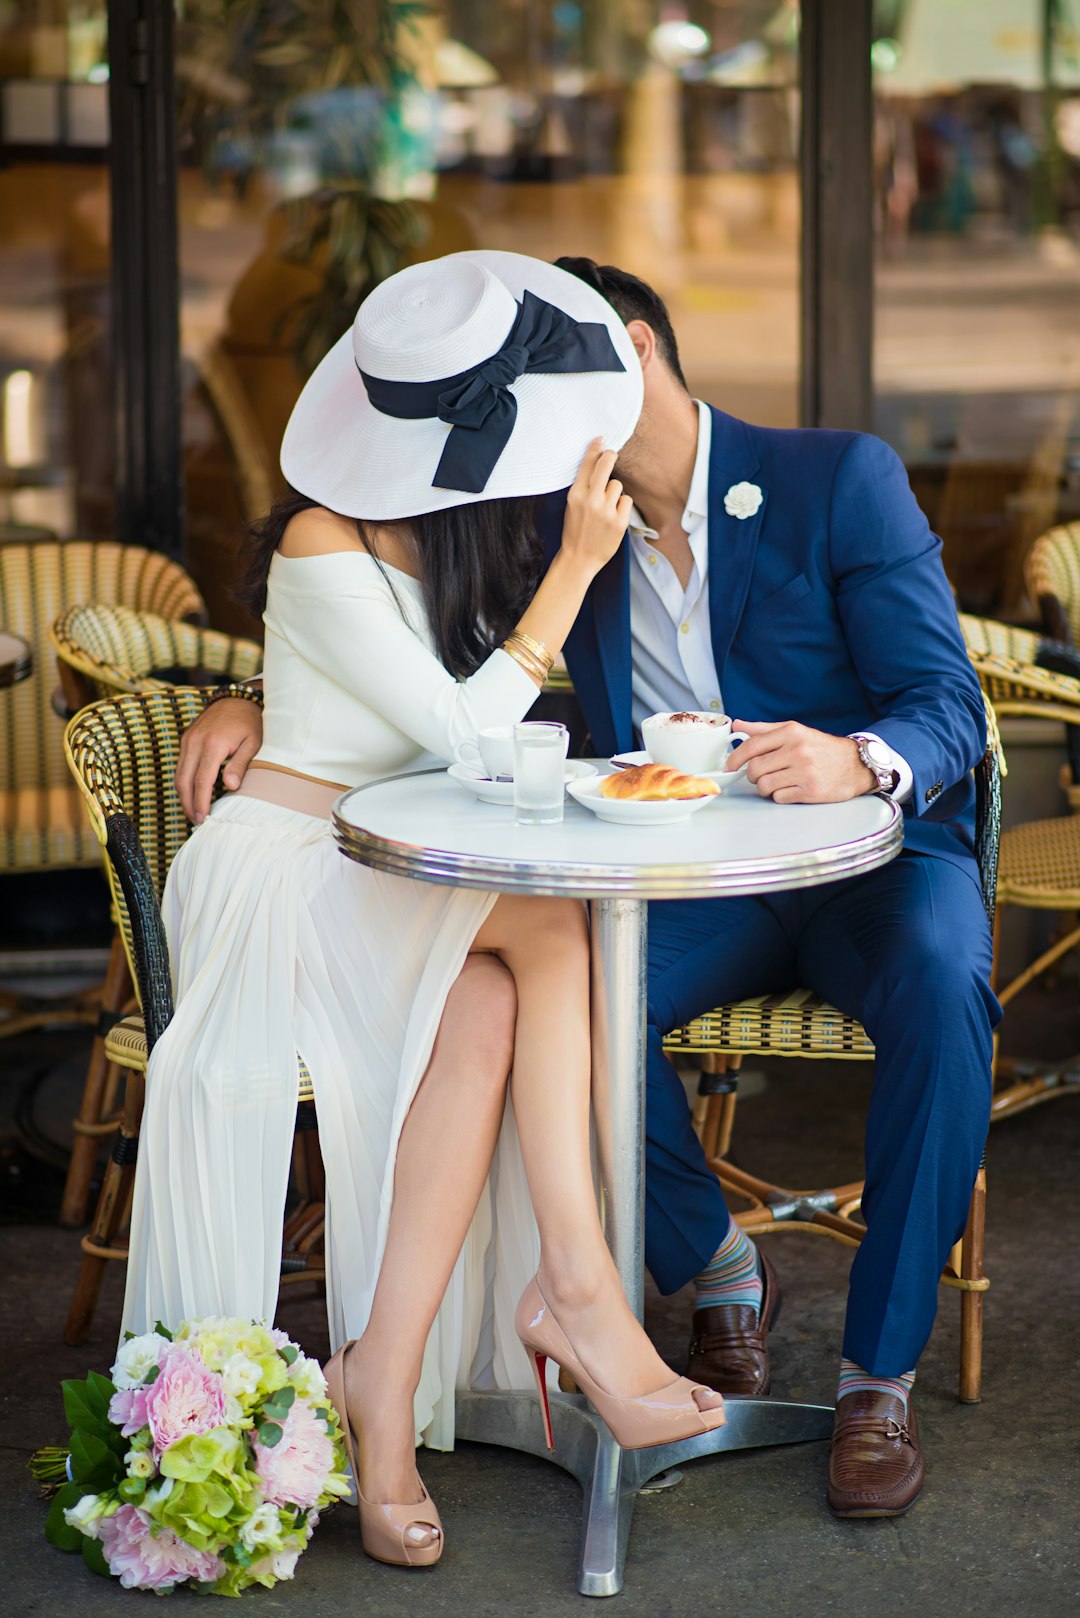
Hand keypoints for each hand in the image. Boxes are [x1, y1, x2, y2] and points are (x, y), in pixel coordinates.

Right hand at [176, 697, 263, 824]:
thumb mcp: (253, 744)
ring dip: (184, 794)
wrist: (238, 698)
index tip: (202, 818)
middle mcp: (195, 742)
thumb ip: (241, 765)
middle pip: (184, 780)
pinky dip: (184, 781)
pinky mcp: (187, 738)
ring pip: (179, 774)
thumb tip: (230, 787)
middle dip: (188, 803)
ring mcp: (188, 739)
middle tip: (196, 821)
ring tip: (193, 811)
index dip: (200, 802)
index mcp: (212, 745)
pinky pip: (181, 764)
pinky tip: (193, 793)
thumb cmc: (250, 723)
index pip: (201, 781)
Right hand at [559, 439, 632, 577]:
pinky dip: (621, 506)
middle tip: (612, 454)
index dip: (595, 449)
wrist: (579, 559)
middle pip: (606, 466)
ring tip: (606, 506)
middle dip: (610, 456)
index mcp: (575, 495)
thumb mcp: (572, 506)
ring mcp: (606, 511)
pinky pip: (626, 501)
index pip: (587, 465)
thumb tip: (597, 464)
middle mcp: (591, 500)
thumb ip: (583, 487)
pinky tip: (613, 516)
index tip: (600, 440)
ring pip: (617, 485)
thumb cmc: (575, 531)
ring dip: (614, 493)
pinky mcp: (619, 522)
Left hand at [729, 720, 875, 803]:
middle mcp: (797, 750)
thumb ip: (764, 729)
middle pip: (755, 769)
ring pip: (764, 785)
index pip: (752, 746)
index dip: (735, 758)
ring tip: (779, 781)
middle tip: (761, 775)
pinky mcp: (810, 791)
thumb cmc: (822, 748)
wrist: (855, 765)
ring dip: (766, 787)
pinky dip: (781, 796)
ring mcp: (804, 771)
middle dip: (752, 775)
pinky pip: (779, 798)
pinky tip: (792, 789)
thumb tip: (737, 725)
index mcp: (791, 733)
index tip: (729, 766)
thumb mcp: (795, 731)